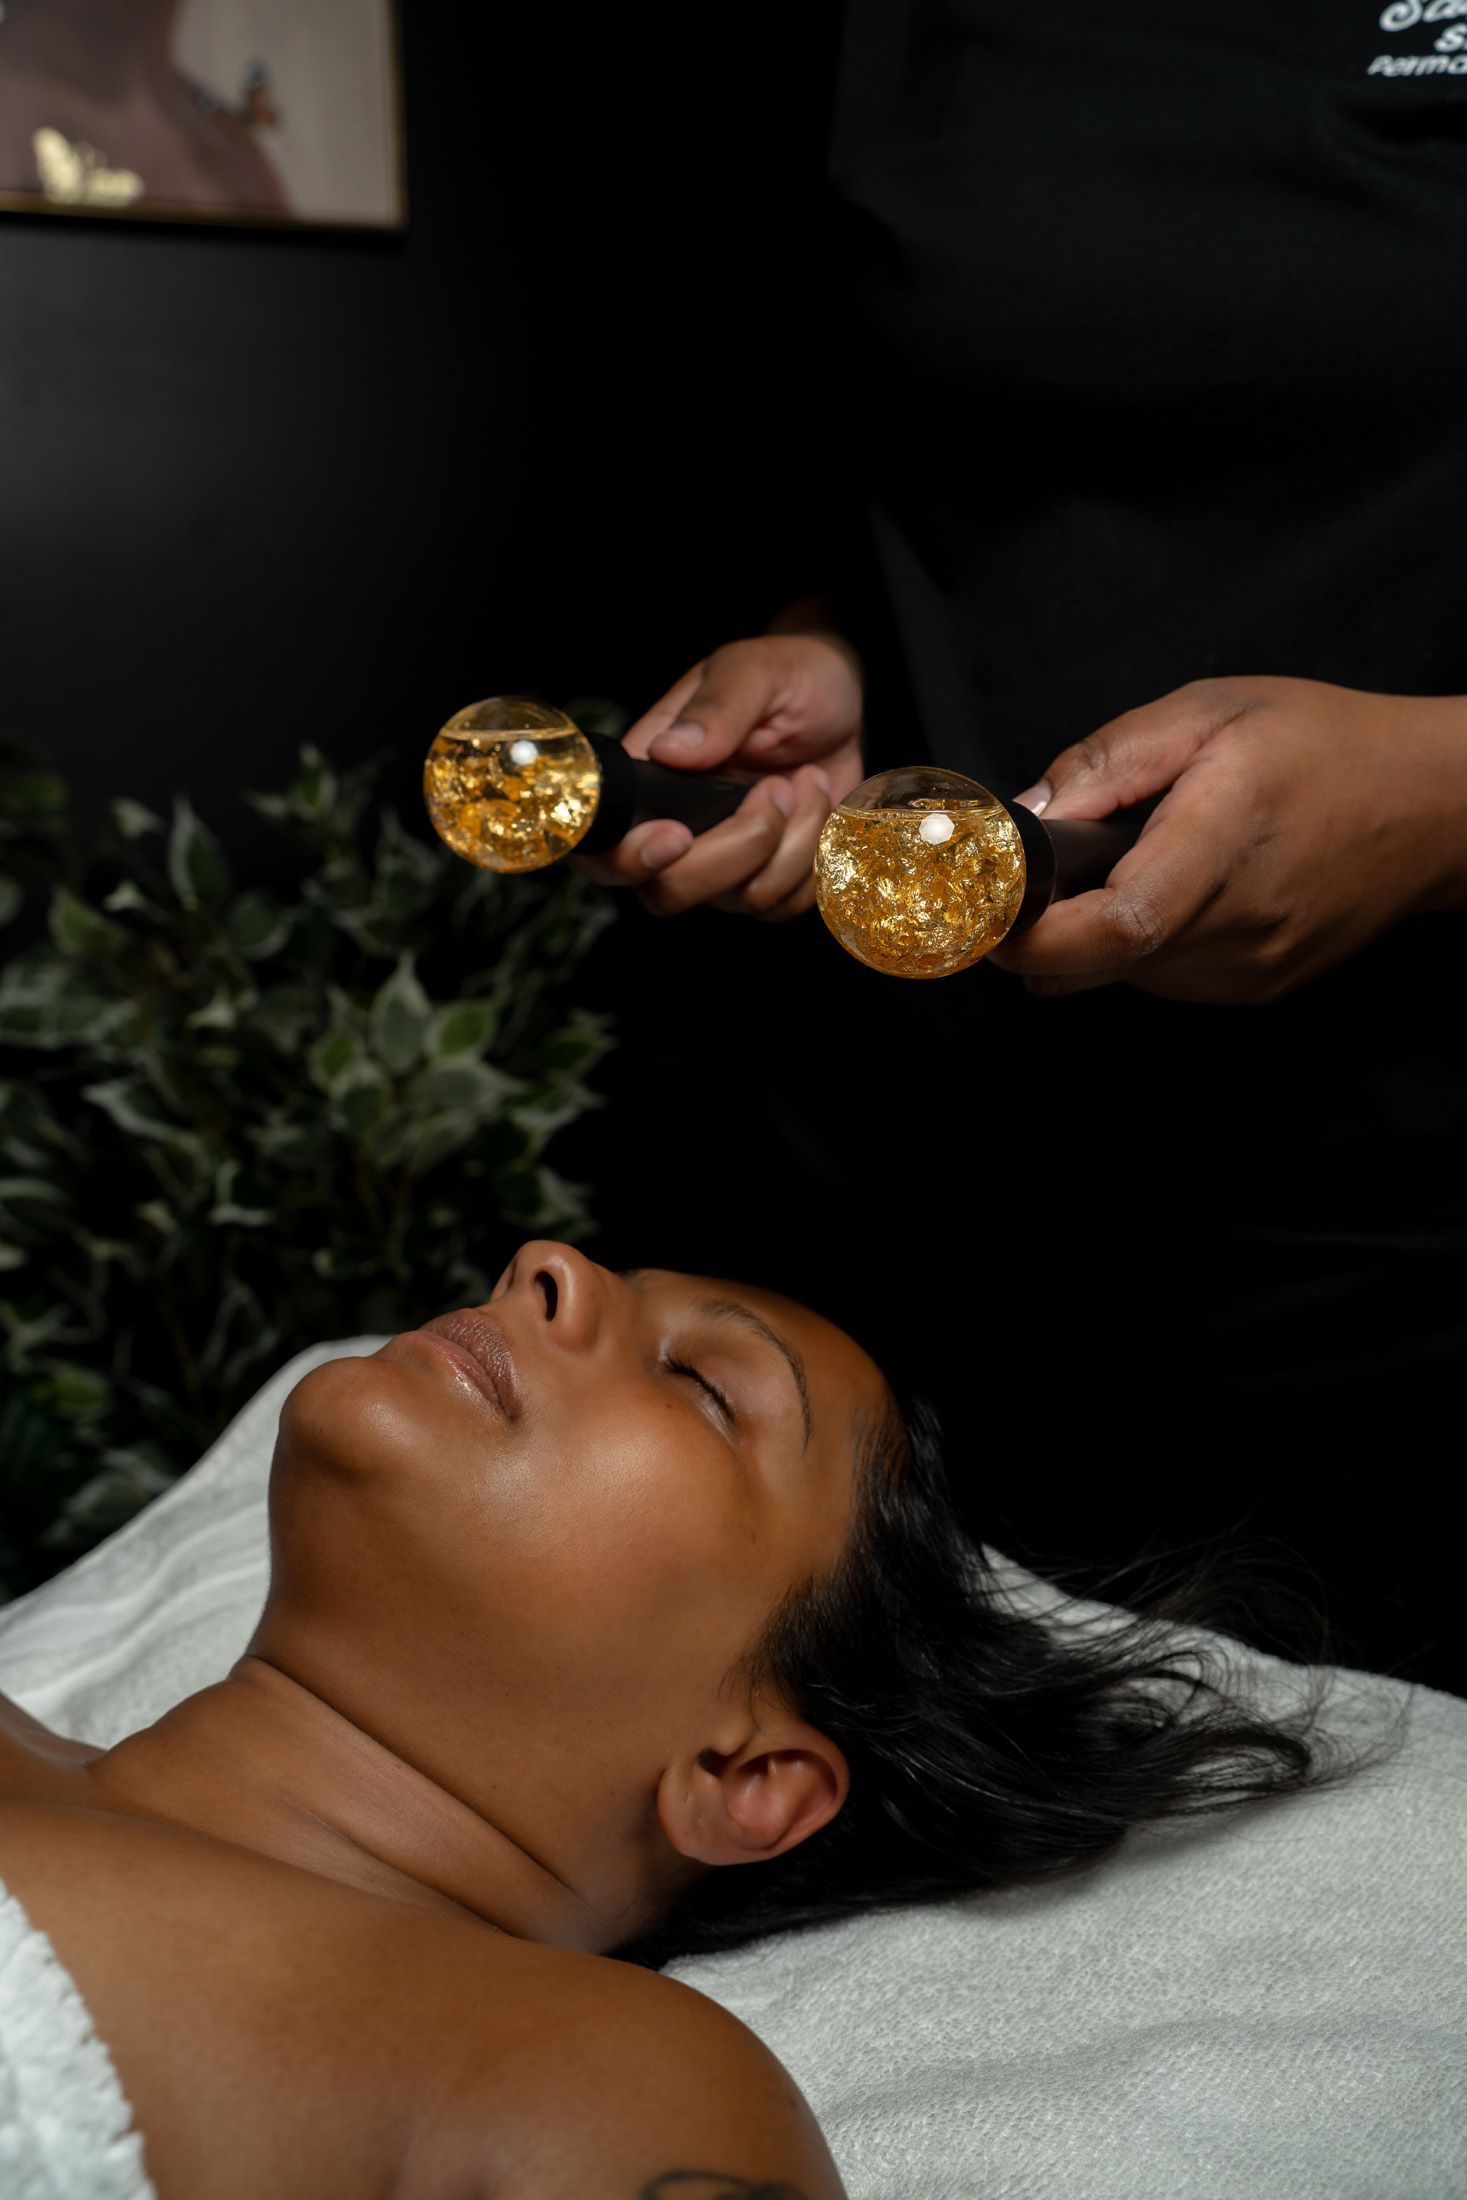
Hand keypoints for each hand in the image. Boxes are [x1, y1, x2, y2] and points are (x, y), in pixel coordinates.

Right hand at [571, 631, 864, 919]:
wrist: (839, 703)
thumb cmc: (787, 678)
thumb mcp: (754, 672)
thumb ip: (716, 707)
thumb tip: (669, 751)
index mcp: (649, 779)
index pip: (604, 847)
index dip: (630, 859)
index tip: (678, 836)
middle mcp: (675, 831)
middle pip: (670, 892)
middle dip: (740, 846)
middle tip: (778, 786)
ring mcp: (722, 864)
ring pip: (745, 899)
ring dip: (796, 839)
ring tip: (808, 781)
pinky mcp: (769, 878)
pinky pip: (790, 903)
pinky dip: (819, 854)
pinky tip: (821, 805)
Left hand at [988, 676, 1466, 1002]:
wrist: (1432, 808)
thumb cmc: (1325, 746)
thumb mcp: (1209, 712)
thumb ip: (1107, 762)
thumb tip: (1027, 814)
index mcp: (1223, 845)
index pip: (1116, 928)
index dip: (1036, 936)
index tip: (992, 913)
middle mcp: (1236, 928)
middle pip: (1098, 965)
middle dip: (1045, 930)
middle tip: (1037, 875)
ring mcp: (1247, 971)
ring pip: (1123, 977)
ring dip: (1097, 932)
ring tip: (1132, 863)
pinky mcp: (1253, 989)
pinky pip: (1162, 979)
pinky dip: (1141, 941)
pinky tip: (1174, 888)